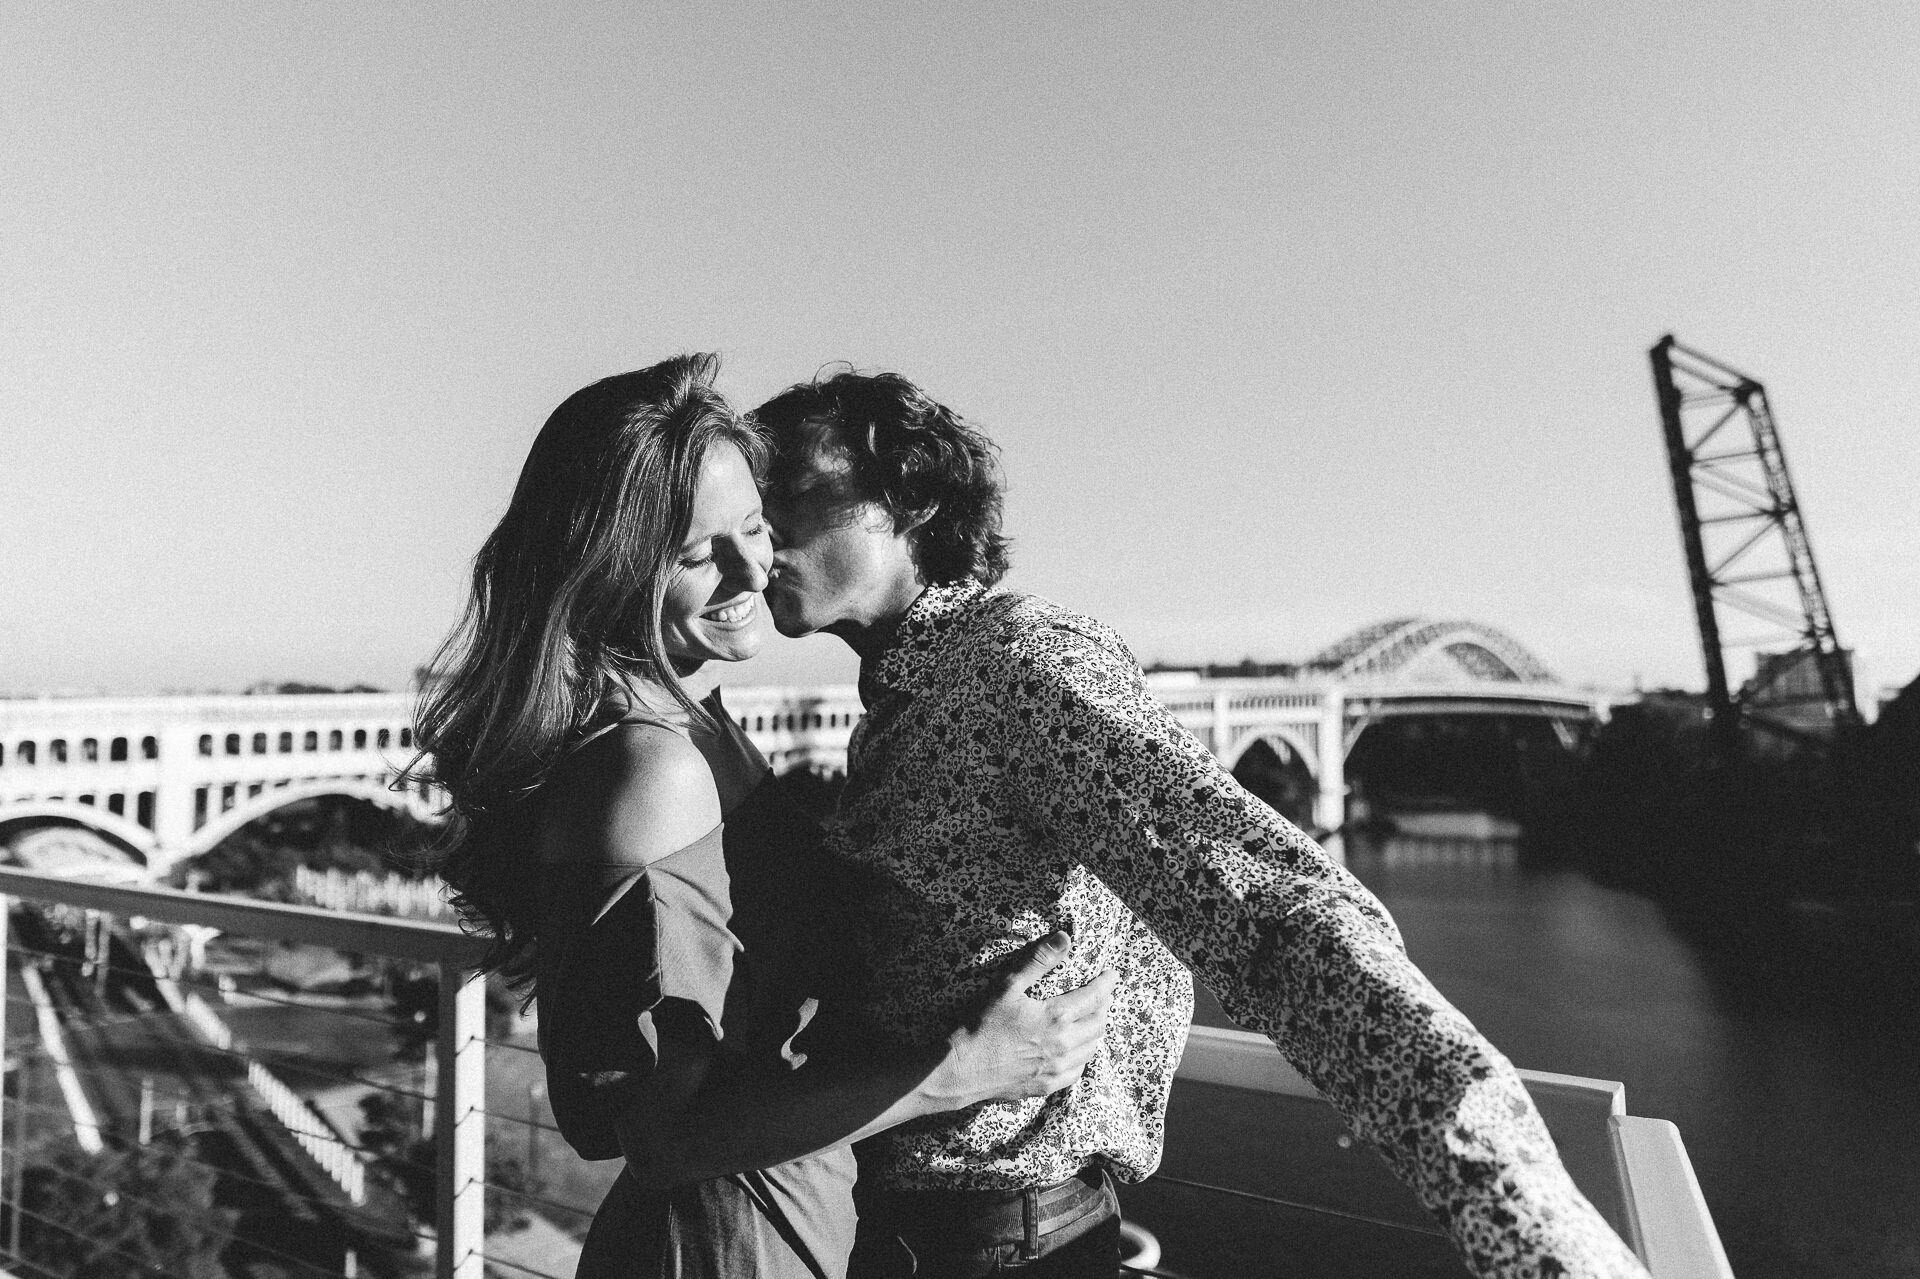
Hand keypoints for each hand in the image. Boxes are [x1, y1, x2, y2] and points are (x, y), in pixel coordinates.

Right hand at [933, 931, 1118, 1108]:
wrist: (961, 1070)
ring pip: (1091, 1048)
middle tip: (1103, 996)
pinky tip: (1077, 1051)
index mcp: (1057, 1017)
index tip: (1113, 975)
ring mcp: (1057, 1069)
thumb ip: (1038, 961)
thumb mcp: (1007, 985)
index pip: (1094, 997)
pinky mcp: (1046, 1086)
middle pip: (1098, 1023)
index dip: (1106, 984)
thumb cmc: (981, 1025)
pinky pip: (1077, 1072)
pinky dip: (1083, 1057)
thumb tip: (1064, 938)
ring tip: (1093, 1019)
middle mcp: (1063, 1045)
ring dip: (1095, 1031)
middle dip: (1104, 1006)